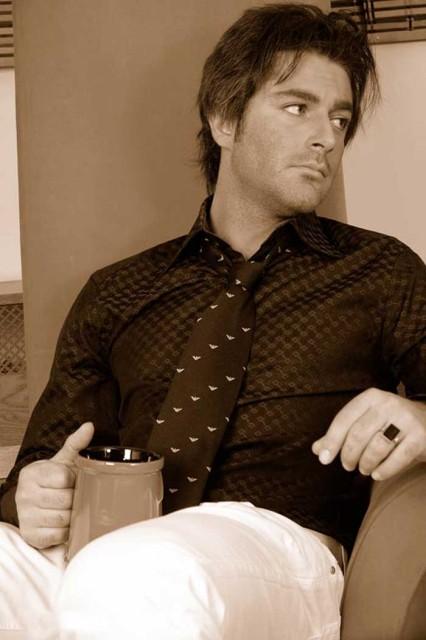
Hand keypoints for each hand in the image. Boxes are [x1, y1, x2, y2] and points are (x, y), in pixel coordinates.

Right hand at [16, 422, 94, 548]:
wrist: (34, 501)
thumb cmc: (53, 480)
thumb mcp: (63, 460)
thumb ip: (75, 443)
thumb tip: (89, 426)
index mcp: (33, 474)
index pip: (64, 478)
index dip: (75, 481)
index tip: (74, 481)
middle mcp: (24, 495)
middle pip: (65, 500)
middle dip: (76, 499)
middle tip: (76, 497)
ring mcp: (25, 516)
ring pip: (62, 519)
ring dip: (72, 516)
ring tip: (71, 509)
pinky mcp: (30, 535)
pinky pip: (56, 536)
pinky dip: (65, 531)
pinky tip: (64, 523)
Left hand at [312, 388, 425, 480]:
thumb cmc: (391, 423)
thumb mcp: (367, 421)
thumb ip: (342, 434)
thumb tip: (317, 449)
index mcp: (371, 397)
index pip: (344, 419)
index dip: (331, 441)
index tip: (324, 458)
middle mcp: (389, 404)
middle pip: (358, 434)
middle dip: (348, 454)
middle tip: (347, 465)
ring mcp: (406, 420)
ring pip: (376, 447)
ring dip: (365, 463)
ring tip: (363, 469)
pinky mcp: (421, 437)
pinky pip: (397, 459)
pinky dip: (384, 470)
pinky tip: (377, 474)